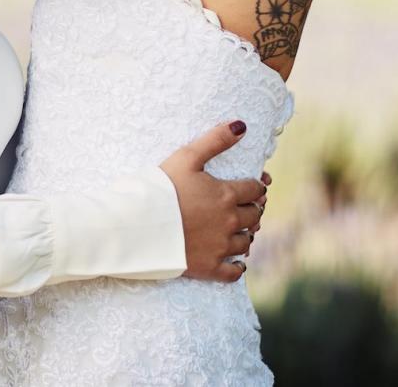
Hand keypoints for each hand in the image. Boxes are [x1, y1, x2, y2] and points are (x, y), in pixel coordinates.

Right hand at [159, 121, 267, 282]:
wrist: (139, 226)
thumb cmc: (161, 187)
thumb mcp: (187, 157)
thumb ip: (215, 140)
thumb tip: (241, 125)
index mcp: (226, 195)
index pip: (255, 190)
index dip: (257, 186)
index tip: (257, 184)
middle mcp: (230, 222)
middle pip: (254, 215)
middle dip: (253, 208)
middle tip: (249, 206)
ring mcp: (220, 247)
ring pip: (246, 242)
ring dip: (246, 234)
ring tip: (241, 230)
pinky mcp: (209, 268)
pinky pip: (233, 272)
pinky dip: (238, 267)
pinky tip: (236, 263)